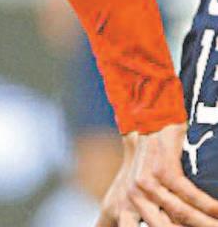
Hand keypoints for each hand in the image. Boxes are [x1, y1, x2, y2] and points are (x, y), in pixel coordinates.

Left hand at [97, 123, 217, 225]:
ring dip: (206, 222)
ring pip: (182, 213)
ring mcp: (147, 183)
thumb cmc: (154, 159)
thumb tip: (178, 224)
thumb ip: (159, 210)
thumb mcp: (149, 188)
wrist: (152, 122)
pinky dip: (209, 206)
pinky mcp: (163, 171)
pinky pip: (191, 195)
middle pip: (166, 226)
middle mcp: (135, 195)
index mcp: (129, 203)